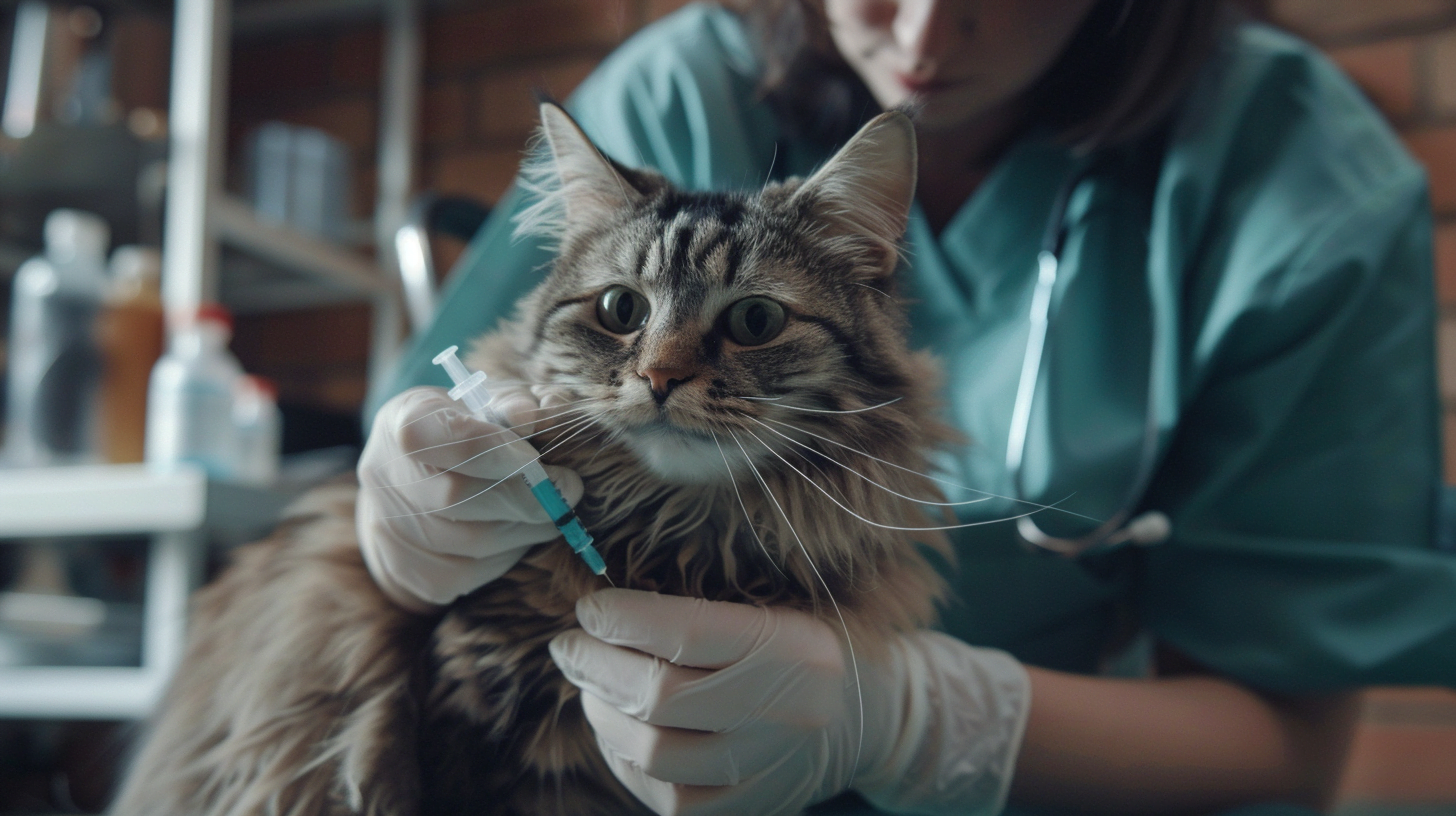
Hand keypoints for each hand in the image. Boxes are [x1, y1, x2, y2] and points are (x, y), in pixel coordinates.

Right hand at [356, 385, 583, 610]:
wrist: (416, 483)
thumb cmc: (470, 432)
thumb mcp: (494, 402)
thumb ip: (522, 403)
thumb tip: (541, 416)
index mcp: (405, 420)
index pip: (445, 436)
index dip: (498, 449)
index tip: (538, 457)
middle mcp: (384, 475)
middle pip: (457, 495)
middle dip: (526, 495)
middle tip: (569, 487)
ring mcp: (391, 528)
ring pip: (473, 541)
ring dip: (526, 526)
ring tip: (547, 508)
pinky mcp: (414, 573)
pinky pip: (475, 571)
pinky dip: (509, 553)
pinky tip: (516, 531)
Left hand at [549, 589, 1031, 815]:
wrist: (877, 718)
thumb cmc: (817, 643)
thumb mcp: (783, 604)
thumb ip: (708, 604)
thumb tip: (609, 606)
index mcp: (796, 646)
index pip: (683, 631)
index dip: (620, 618)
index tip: (589, 607)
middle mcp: (785, 712)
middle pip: (656, 697)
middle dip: (594, 666)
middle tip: (569, 645)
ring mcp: (766, 770)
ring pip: (650, 752)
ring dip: (601, 713)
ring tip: (592, 686)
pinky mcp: (747, 811)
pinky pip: (663, 796)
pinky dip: (625, 760)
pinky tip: (621, 729)